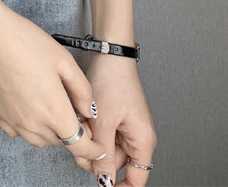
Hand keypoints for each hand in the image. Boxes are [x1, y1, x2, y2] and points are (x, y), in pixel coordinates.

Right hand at [0, 4, 106, 170]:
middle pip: (59, 142)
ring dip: (51, 134)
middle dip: (72, 135)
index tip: (98, 148)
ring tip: (53, 110)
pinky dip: (28, 128)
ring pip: (39, 141)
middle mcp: (33, 124)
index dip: (92, 150)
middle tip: (75, 114)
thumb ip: (82, 91)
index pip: (79, 146)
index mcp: (54, 112)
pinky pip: (17, 132)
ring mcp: (13, 121)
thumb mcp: (65, 61)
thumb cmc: (28, 43)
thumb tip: (89, 112)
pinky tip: (29, 109)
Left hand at [85, 54, 156, 184]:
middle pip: (117, 163)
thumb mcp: (104, 122)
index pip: (137, 178)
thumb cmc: (113, 80)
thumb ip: (104, 154)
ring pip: (106, 147)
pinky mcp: (115, 117)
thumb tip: (103, 181)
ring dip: (92, 140)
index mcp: (143, 140)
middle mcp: (137, 135)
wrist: (108, 54)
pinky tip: (84, 118)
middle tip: (84, 141)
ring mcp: (125, 126)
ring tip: (85, 123)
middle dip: (98, 156)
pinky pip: (102, 133)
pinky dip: (91, 129)